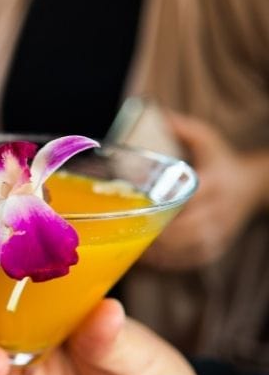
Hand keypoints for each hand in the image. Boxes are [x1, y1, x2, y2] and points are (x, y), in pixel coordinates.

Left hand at [142, 113, 266, 268]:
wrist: (252, 186)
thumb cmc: (221, 160)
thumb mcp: (207, 138)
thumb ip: (182, 126)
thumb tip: (156, 113)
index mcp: (213, 184)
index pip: (186, 202)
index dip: (160, 210)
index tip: (135, 210)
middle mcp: (217, 212)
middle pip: (182, 231)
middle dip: (152, 234)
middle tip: (122, 230)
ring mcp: (218, 233)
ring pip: (183, 250)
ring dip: (156, 251)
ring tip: (127, 245)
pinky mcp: (215, 248)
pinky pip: (188, 260)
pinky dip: (166, 262)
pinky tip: (146, 258)